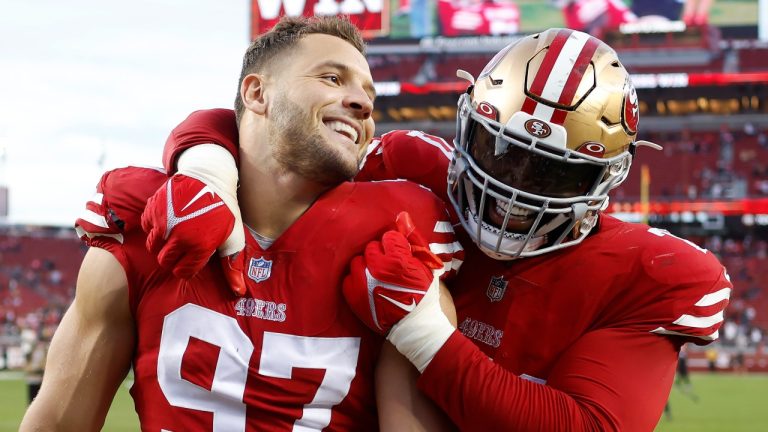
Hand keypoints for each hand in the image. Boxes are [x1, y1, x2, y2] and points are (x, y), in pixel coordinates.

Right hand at [141, 174, 236, 281]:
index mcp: (200, 246)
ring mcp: (163, 222)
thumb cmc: (224, 210)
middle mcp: (179, 237)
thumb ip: (232, 265)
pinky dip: (153, 227)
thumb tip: (238, 292)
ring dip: (161, 244)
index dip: (186, 268)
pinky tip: (167, 221)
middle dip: (172, 258)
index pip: (183, 271)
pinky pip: (146, 228)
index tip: (190, 260)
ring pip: (152, 246)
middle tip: (180, 248)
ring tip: (173, 236)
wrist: (209, 177)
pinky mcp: (153, 209)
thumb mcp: (233, 237)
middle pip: (165, 261)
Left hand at [343, 212, 442, 334]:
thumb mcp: (425, 264)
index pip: (388, 237)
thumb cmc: (423, 293)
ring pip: (358, 261)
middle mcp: (376, 268)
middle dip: (380, 254)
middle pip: (371, 247)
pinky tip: (368, 287)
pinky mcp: (353, 296)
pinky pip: (348, 278)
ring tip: (377, 277)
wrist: (414, 325)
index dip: (395, 246)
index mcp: (396, 259)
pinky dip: (357, 281)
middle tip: (388, 267)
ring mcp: (362, 282)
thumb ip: (412, 239)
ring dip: (367, 266)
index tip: (400, 256)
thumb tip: (402, 216)